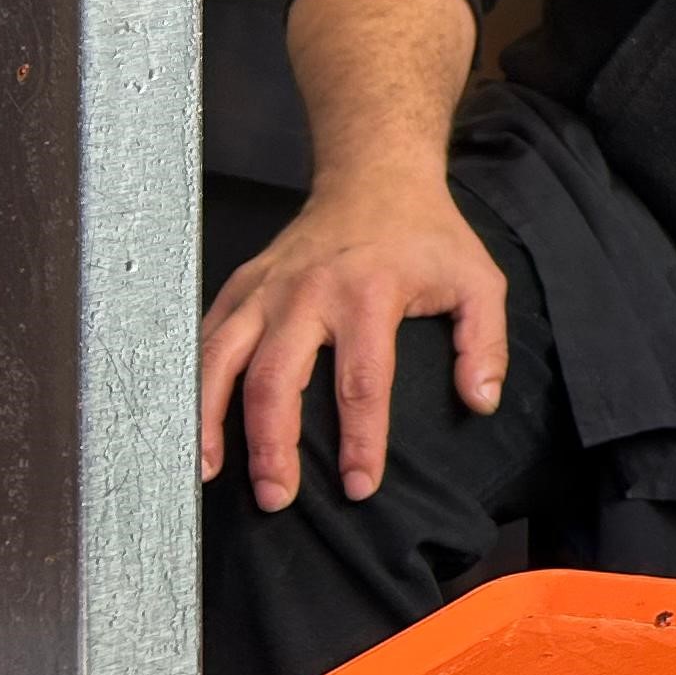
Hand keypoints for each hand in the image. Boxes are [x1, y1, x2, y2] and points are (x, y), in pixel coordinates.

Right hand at [199, 176, 507, 508]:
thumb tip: (481, 401)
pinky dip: (192, 385)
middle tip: (277, 497)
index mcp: (369, 293)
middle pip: (277, 381)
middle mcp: (308, 293)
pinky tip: (190, 426)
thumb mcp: (477, 279)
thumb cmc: (427, 236)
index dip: (360, 441)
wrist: (374, 177)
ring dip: (212, 421)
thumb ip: (485, 343)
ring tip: (209, 474)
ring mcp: (266, 290)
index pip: (361, 383)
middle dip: (273, 447)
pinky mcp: (240, 286)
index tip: (358, 486)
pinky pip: (205, 340)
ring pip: (224, 362)